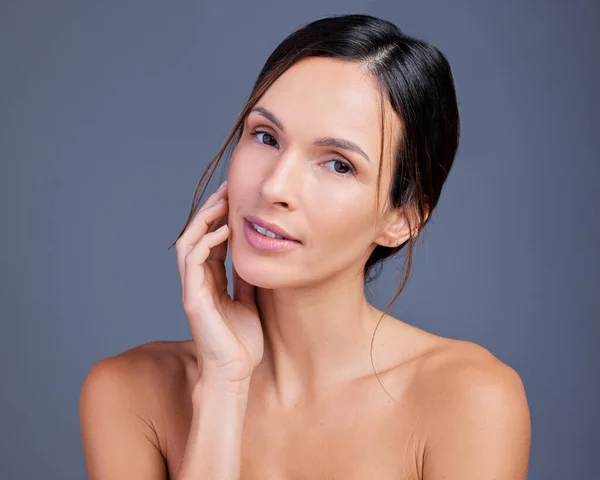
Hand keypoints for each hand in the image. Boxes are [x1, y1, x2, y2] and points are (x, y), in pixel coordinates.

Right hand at [175, 180, 263, 387]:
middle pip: (196, 235)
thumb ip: (245, 278)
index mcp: (210, 280)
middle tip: (228, 188)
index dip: (220, 217)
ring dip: (204, 220)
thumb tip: (254, 254)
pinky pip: (193, 262)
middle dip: (210, 210)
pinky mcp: (192, 299)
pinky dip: (205, 243)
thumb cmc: (241, 341)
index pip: (211, 240)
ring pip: (189, 242)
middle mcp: (198, 281)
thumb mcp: (249, 300)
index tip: (236, 197)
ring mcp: (192, 289)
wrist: (235, 373)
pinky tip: (223, 231)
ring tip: (223, 202)